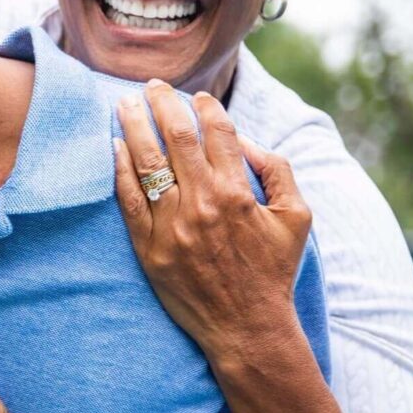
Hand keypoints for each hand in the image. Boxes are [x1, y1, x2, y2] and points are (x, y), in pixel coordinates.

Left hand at [113, 80, 312, 357]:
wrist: (247, 327)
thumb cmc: (273, 271)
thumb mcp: (297, 218)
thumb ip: (278, 172)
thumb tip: (246, 140)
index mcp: (238, 193)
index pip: (218, 133)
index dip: (205, 108)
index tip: (195, 96)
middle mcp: (203, 204)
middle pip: (177, 138)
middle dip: (162, 103)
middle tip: (152, 84)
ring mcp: (173, 226)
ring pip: (147, 162)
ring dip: (134, 126)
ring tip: (123, 103)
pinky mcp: (150, 248)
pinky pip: (129, 201)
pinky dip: (120, 170)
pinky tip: (115, 146)